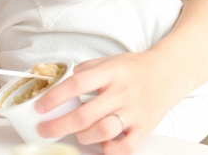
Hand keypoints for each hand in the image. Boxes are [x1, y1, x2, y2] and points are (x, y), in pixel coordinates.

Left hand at [34, 52, 189, 153]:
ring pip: (104, 131)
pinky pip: (126, 147)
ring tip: (76, 134)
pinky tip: (101, 144)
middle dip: (60, 125)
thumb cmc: (133, 69)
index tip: (41, 106)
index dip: (55, 97)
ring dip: (83, 136)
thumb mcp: (108, 61)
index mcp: (111, 72)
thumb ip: (85, 71)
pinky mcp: (144, 128)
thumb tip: (61, 83)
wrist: (166, 73)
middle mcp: (122, 92)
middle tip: (45, 129)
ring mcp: (134, 111)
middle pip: (86, 113)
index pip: (78, 84)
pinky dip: (110, 149)